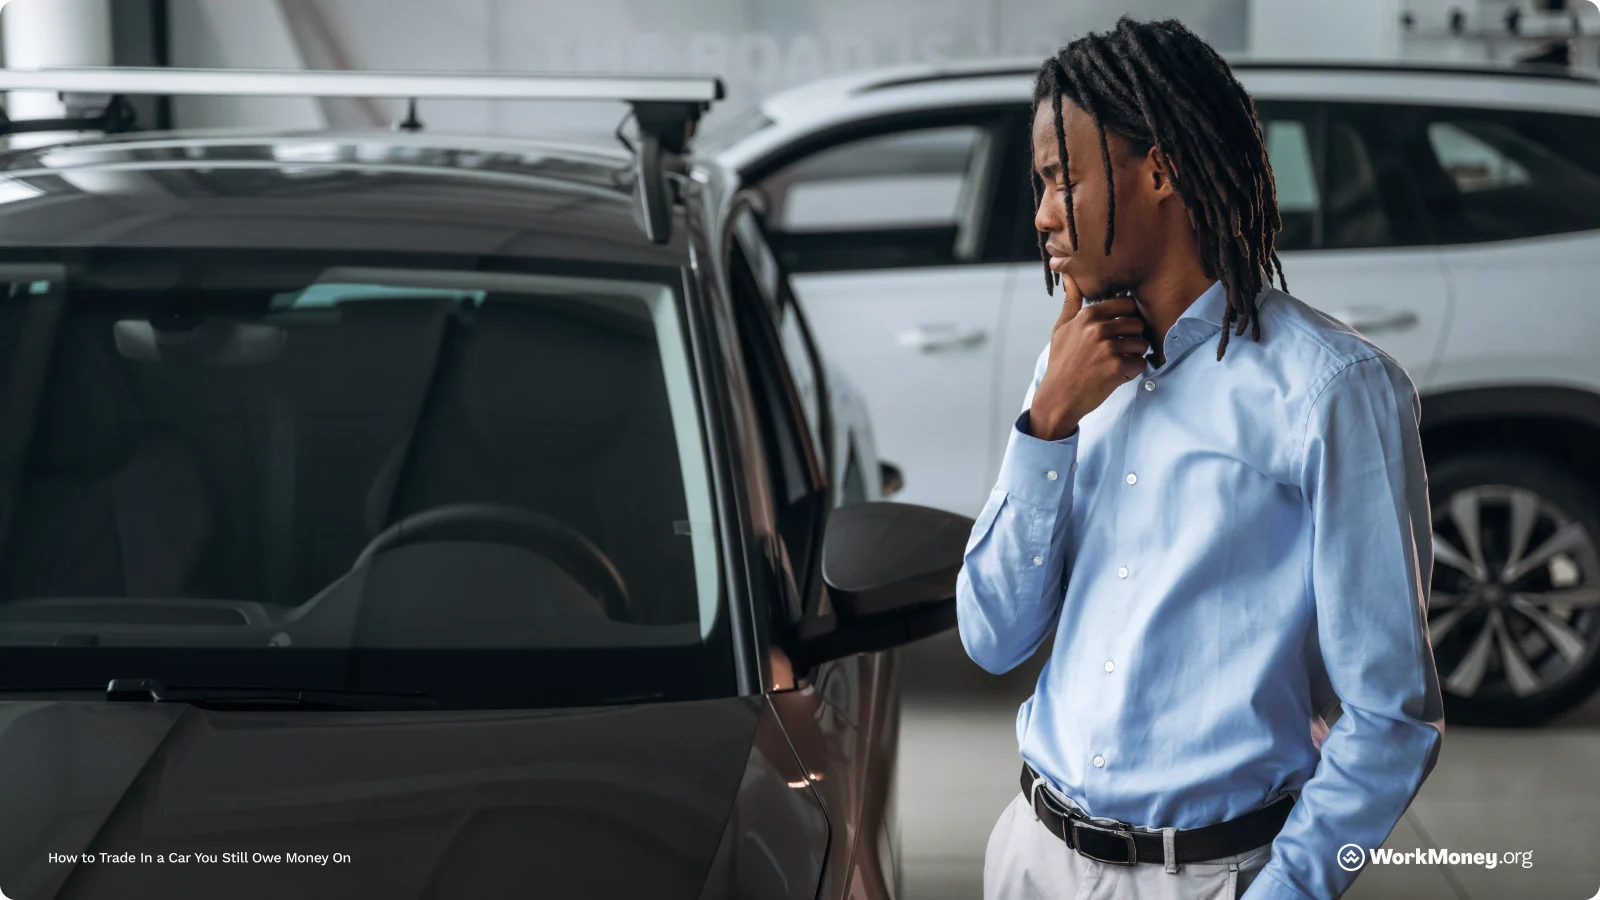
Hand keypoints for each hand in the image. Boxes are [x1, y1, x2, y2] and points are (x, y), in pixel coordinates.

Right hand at [1027, 274, 1149, 440]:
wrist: (1057, 397)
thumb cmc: (1061, 362)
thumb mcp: (1061, 329)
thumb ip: (1071, 302)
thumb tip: (1068, 275)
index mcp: (1088, 315)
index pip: (1127, 304)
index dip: (1128, 318)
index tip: (1120, 331)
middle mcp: (1098, 328)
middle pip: (1138, 324)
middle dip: (1133, 338)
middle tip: (1119, 351)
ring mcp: (1108, 347)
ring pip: (1142, 343)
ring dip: (1134, 355)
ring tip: (1118, 363)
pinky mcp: (1117, 367)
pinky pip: (1141, 362)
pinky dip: (1133, 371)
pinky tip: (1117, 376)